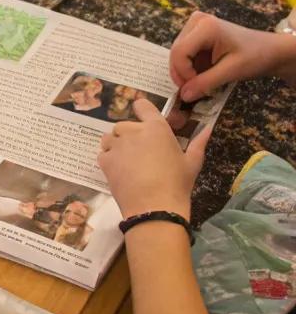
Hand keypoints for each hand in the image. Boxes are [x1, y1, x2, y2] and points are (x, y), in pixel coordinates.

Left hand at [98, 97, 206, 217]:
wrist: (155, 207)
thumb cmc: (177, 184)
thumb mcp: (192, 163)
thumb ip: (198, 143)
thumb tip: (209, 128)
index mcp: (155, 127)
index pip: (142, 105)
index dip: (142, 111)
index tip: (144, 122)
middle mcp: (133, 131)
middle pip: (124, 125)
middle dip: (130, 135)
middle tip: (141, 153)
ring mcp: (117, 145)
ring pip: (110, 138)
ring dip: (116, 145)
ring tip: (128, 162)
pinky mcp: (105, 161)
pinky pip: (103, 154)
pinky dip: (109, 160)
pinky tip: (120, 171)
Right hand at [170, 11, 295, 100]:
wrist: (269, 50)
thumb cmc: (255, 57)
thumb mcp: (232, 71)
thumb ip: (206, 83)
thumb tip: (183, 96)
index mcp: (206, 26)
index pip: (180, 52)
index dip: (183, 73)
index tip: (197, 88)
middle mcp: (197, 21)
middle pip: (176, 52)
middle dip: (183, 74)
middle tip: (196, 90)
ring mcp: (196, 25)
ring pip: (178, 54)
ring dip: (187, 71)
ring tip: (203, 81)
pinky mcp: (197, 32)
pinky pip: (185, 53)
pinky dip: (191, 67)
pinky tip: (205, 72)